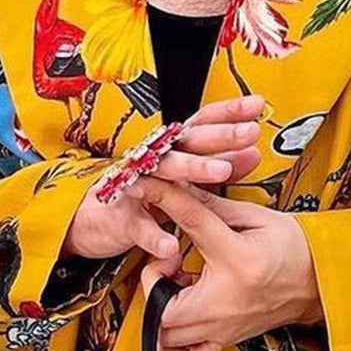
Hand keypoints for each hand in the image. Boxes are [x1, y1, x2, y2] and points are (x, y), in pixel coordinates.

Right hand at [62, 97, 264, 261]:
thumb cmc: (145, 193)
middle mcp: (153, 160)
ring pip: (164, 172)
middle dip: (219, 135)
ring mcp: (136, 186)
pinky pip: (138, 226)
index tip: (256, 106)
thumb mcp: (186, 176)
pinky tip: (170, 244)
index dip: (228, 113)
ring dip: (193, 168)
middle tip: (248, 132)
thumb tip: (253, 150)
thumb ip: (219, 163)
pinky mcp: (121, 218)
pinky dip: (154, 236)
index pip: (200, 123)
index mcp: (171, 150)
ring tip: (222, 171)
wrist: (94, 219)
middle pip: (187, 140)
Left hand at [134, 179, 323, 350]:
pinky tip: (175, 320)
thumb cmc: (295, 250)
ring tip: (172, 289)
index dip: (165, 199)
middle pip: (163, 305)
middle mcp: (227, 302)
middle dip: (152, 281)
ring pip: (166, 335)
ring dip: (158, 310)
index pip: (190, 222)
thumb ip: (212, 205)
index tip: (148, 187)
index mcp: (239, 260)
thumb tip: (180, 185)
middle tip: (166, 263)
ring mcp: (224, 328)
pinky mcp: (225, 341)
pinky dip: (170, 345)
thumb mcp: (257, 218)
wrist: (323, 281)